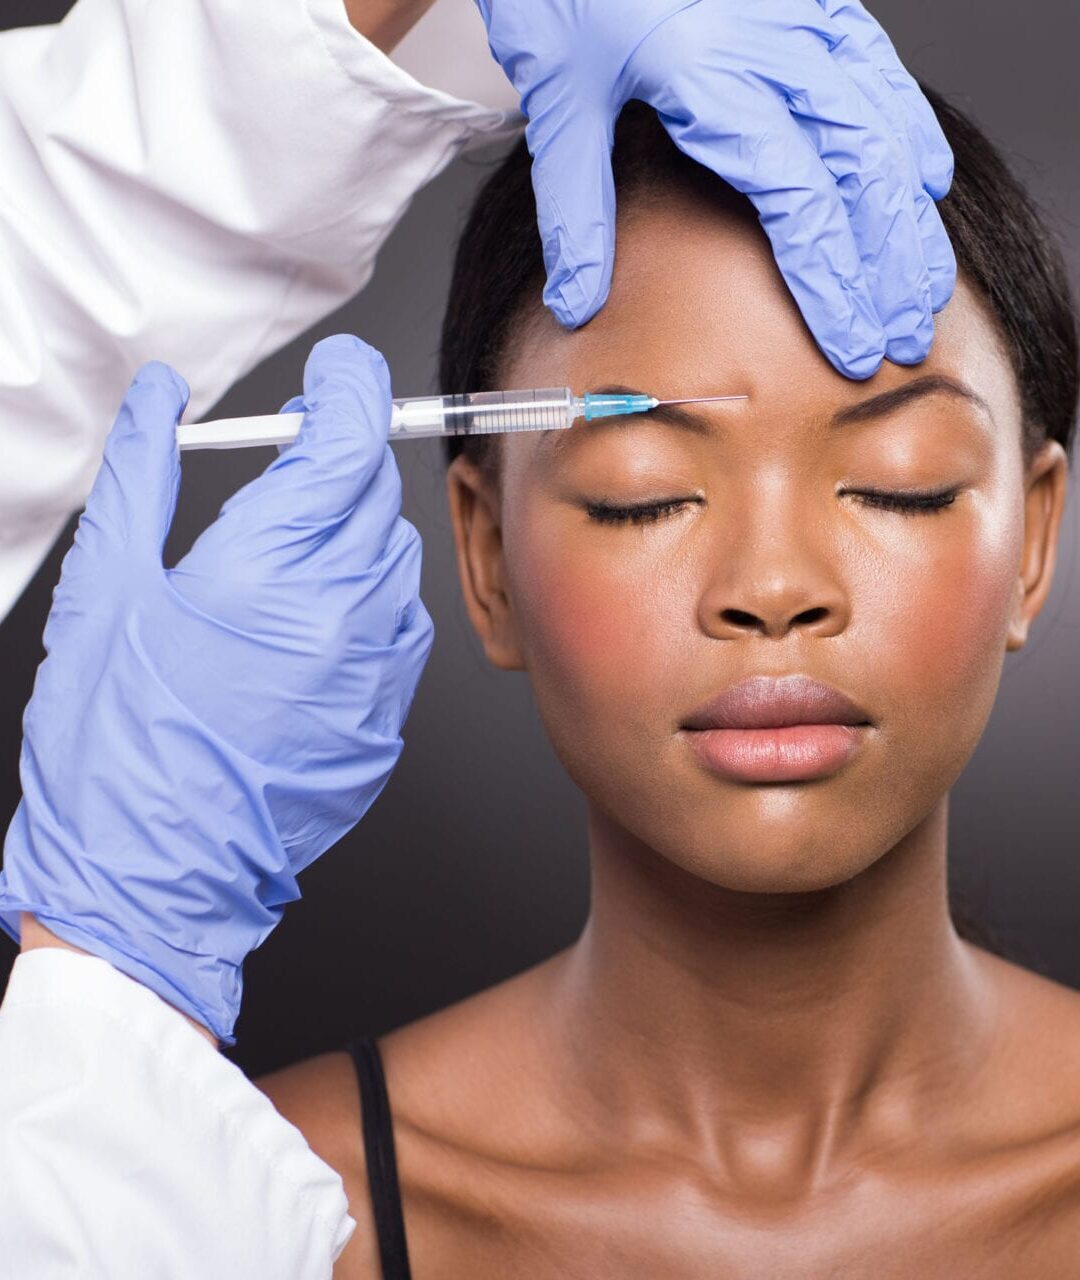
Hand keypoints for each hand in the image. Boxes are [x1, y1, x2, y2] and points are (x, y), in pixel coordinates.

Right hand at [0, 335, 432, 1044]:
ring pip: (393, 558)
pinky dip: (364, 602)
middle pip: (375, 493)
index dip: (351, 389)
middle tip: (288, 464)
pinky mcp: (387, 714)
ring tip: (279, 563)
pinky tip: (303, 628)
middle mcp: (343, 614)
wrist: (151, 873)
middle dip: (339, 460)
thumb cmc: (116, 744)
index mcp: (270, 570)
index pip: (350, 440)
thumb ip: (142, 474)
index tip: (339, 373)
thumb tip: (159, 400)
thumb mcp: (107, 590)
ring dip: (350, 534)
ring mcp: (375, 671)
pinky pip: (398, 626)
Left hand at [474, 0, 955, 377]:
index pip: (799, 202)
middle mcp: (775, 41)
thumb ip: (575, 209)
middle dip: (891, 265)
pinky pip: (882, 68)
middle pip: (863, 170)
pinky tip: (926, 182)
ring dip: (912, 214)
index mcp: (713, 72)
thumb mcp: (557, 95)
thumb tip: (576, 304)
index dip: (833, 285)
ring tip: (926, 285)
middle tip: (904, 338)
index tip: (853, 348)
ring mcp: (804, 12)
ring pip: (885, 123)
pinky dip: (911, 130)